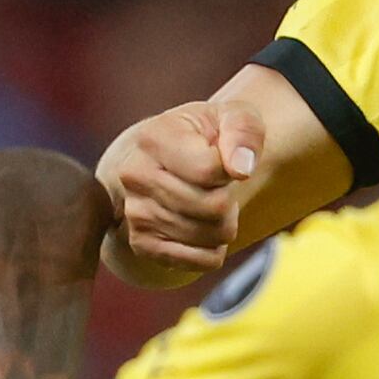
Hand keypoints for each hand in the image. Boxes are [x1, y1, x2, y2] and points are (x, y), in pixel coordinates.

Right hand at [97, 101, 260, 285]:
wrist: (172, 159)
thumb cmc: (209, 137)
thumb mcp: (233, 117)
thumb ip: (243, 131)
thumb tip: (242, 168)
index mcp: (153, 138)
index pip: (209, 170)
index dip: (232, 169)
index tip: (224, 160)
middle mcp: (135, 175)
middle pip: (213, 207)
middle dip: (229, 200)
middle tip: (220, 187)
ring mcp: (135, 213)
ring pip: (209, 236)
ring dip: (224, 225)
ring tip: (210, 204)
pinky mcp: (141, 244)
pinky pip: (198, 262)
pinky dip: (213, 249)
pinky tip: (203, 228)